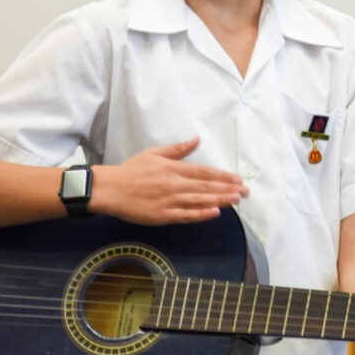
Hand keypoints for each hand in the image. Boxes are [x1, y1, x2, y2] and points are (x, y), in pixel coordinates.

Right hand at [89, 137, 248, 223]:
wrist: (108, 189)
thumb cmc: (131, 171)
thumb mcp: (154, 153)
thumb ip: (178, 149)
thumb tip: (197, 139)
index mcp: (173, 168)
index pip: (204, 172)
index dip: (223, 176)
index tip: (238, 179)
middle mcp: (173, 184)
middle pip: (205, 186)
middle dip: (227, 188)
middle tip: (245, 191)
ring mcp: (168, 200)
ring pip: (199, 200)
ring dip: (219, 200)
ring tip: (236, 200)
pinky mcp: (161, 215)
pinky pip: (184, 215)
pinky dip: (200, 214)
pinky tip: (214, 213)